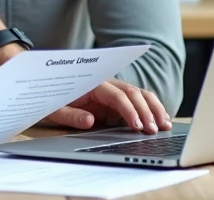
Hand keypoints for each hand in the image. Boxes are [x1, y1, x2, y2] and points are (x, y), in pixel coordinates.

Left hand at [42, 79, 172, 133]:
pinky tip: (161, 119)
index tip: (137, 125)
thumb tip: (89, 121)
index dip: (129, 110)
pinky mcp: (115, 102)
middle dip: (147, 110)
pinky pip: (136, 102)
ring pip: (139, 95)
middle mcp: (106, 84)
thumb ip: (71, 115)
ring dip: (154, 108)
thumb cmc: (52, 97)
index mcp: (93, 85)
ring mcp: (112, 92)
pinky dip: (150, 109)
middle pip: (133, 92)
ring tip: (166, 124)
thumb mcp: (55, 108)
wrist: (47, 86)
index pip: (117, 96)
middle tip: (155, 129)